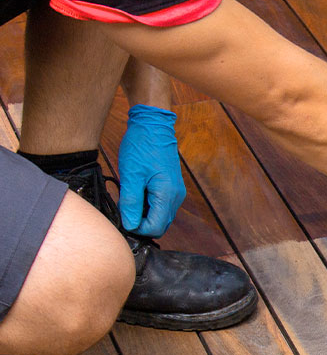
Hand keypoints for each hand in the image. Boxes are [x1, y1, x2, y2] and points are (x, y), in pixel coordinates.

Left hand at [117, 104, 186, 236]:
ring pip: (161, 216)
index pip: (155, 227)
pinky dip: (148, 205)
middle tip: (123, 210)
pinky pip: (161, 205)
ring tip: (129, 198)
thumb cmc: (141, 147)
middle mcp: (176, 196)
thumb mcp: (130, 176)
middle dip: (141, 223)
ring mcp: (176, 192)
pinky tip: (136, 193)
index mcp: (167, 194)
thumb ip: (131, 203)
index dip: (137, 229)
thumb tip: (129, 225)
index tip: (122, 219)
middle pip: (160, 225)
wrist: (153, 126)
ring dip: (144, 214)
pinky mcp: (172, 187)